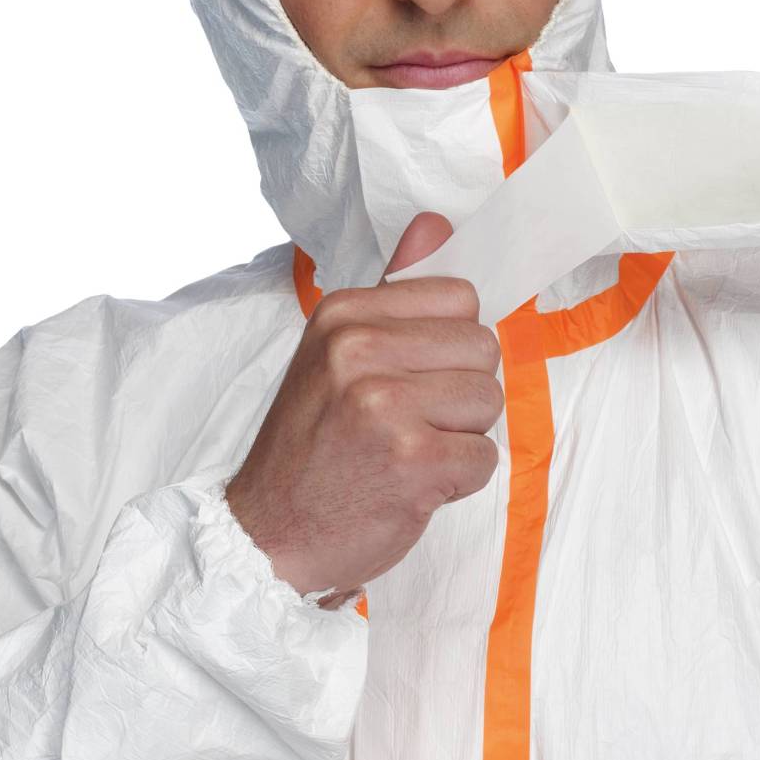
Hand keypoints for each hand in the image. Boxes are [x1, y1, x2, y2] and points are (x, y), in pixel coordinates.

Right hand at [225, 213, 502, 605]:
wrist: (269, 535)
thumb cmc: (310, 450)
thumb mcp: (334, 356)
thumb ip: (393, 291)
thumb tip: (436, 224)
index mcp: (344, 314)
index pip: (461, 298)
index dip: (448, 347)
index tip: (409, 379)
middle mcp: (359, 350)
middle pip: (484, 349)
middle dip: (460, 394)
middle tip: (407, 425)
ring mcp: (385, 406)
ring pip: (490, 401)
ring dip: (460, 437)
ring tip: (407, 454)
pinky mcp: (412, 462)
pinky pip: (484, 456)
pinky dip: (458, 481)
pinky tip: (411, 486)